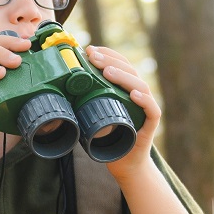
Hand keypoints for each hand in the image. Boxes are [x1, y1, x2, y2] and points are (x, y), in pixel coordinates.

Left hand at [87, 45, 160, 177]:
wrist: (124, 163)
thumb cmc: (108, 137)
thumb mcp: (93, 114)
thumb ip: (85, 100)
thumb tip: (61, 87)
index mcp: (125, 89)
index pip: (120, 65)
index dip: (107, 54)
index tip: (90, 50)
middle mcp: (138, 95)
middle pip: (130, 71)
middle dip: (110, 61)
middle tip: (93, 56)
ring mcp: (146, 109)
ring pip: (140, 87)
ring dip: (123, 77)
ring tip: (107, 71)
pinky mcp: (151, 125)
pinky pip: (152, 110)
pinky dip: (144, 101)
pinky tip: (133, 95)